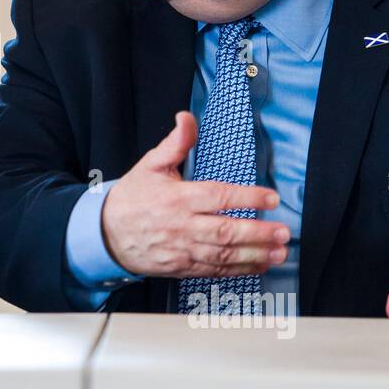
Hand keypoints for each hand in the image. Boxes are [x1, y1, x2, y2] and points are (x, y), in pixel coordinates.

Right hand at [101, 111, 289, 278]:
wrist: (105, 234)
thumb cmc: (131, 198)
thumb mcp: (150, 165)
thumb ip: (176, 143)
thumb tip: (186, 117)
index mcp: (178, 198)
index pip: (218, 197)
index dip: (248, 197)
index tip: (271, 198)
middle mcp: (182, 226)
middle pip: (225, 231)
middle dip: (259, 233)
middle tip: (283, 231)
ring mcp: (182, 249)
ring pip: (223, 255)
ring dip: (255, 255)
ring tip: (279, 251)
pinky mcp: (181, 267)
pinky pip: (214, 271)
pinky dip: (238, 270)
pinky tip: (258, 265)